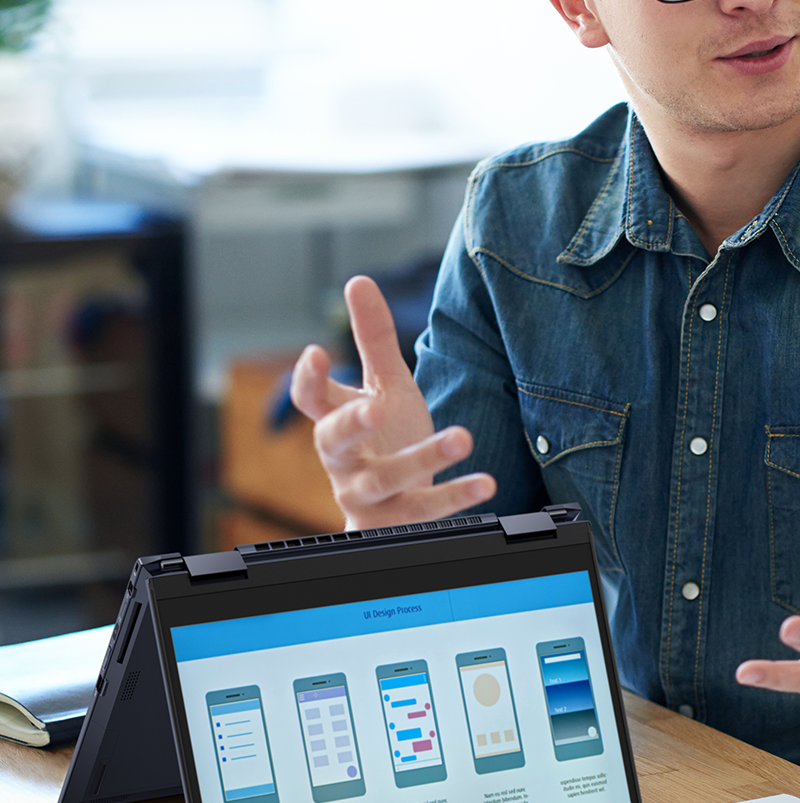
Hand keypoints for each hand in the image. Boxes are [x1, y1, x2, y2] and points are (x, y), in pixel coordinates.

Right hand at [290, 275, 495, 528]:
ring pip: (387, 478)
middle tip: (375, 408)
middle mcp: (343, 461)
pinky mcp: (396, 522)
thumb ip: (373, 339)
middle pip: (334, 442)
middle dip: (353, 424)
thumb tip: (357, 280)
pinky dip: (456, 497)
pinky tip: (486, 483)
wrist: (390, 511)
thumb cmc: (385, 439)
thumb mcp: (385, 388)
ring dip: (425, 458)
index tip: (316, 353)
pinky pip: (424, 511)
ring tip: (462, 437)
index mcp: (335, 422)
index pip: (310, 399)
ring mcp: (367, 495)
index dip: (308, 379)